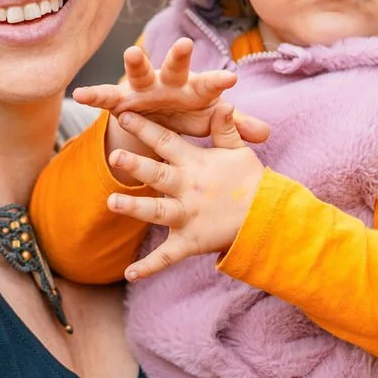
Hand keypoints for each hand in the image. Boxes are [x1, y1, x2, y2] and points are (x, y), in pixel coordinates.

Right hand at [72, 41, 268, 161]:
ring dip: (136, 64)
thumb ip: (234, 126)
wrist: (157, 118)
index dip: (219, 82)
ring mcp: (143, 88)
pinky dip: (94, 95)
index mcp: (194, 89)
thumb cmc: (189, 114)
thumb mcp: (209, 122)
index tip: (232, 78)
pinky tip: (79, 94)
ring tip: (131, 52)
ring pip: (140, 73)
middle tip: (185, 45)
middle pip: (175, 68)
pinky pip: (106, 97)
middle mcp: (169, 82)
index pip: (209, 85)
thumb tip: (266, 133)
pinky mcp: (121, 99)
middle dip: (178, 57)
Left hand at [102, 110, 267, 281]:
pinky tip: (129, 274)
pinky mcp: (189, 242)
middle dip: (137, 165)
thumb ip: (224, 129)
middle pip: (158, 175)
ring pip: (157, 212)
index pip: (166, 141)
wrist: (266, 217)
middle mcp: (188, 188)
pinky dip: (149, 266)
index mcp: (195, 163)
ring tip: (111, 202)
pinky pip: (167, 256)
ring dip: (134, 208)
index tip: (122, 114)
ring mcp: (187, 216)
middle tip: (115, 155)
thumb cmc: (248, 180)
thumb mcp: (238, 150)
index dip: (145, 127)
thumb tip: (222, 103)